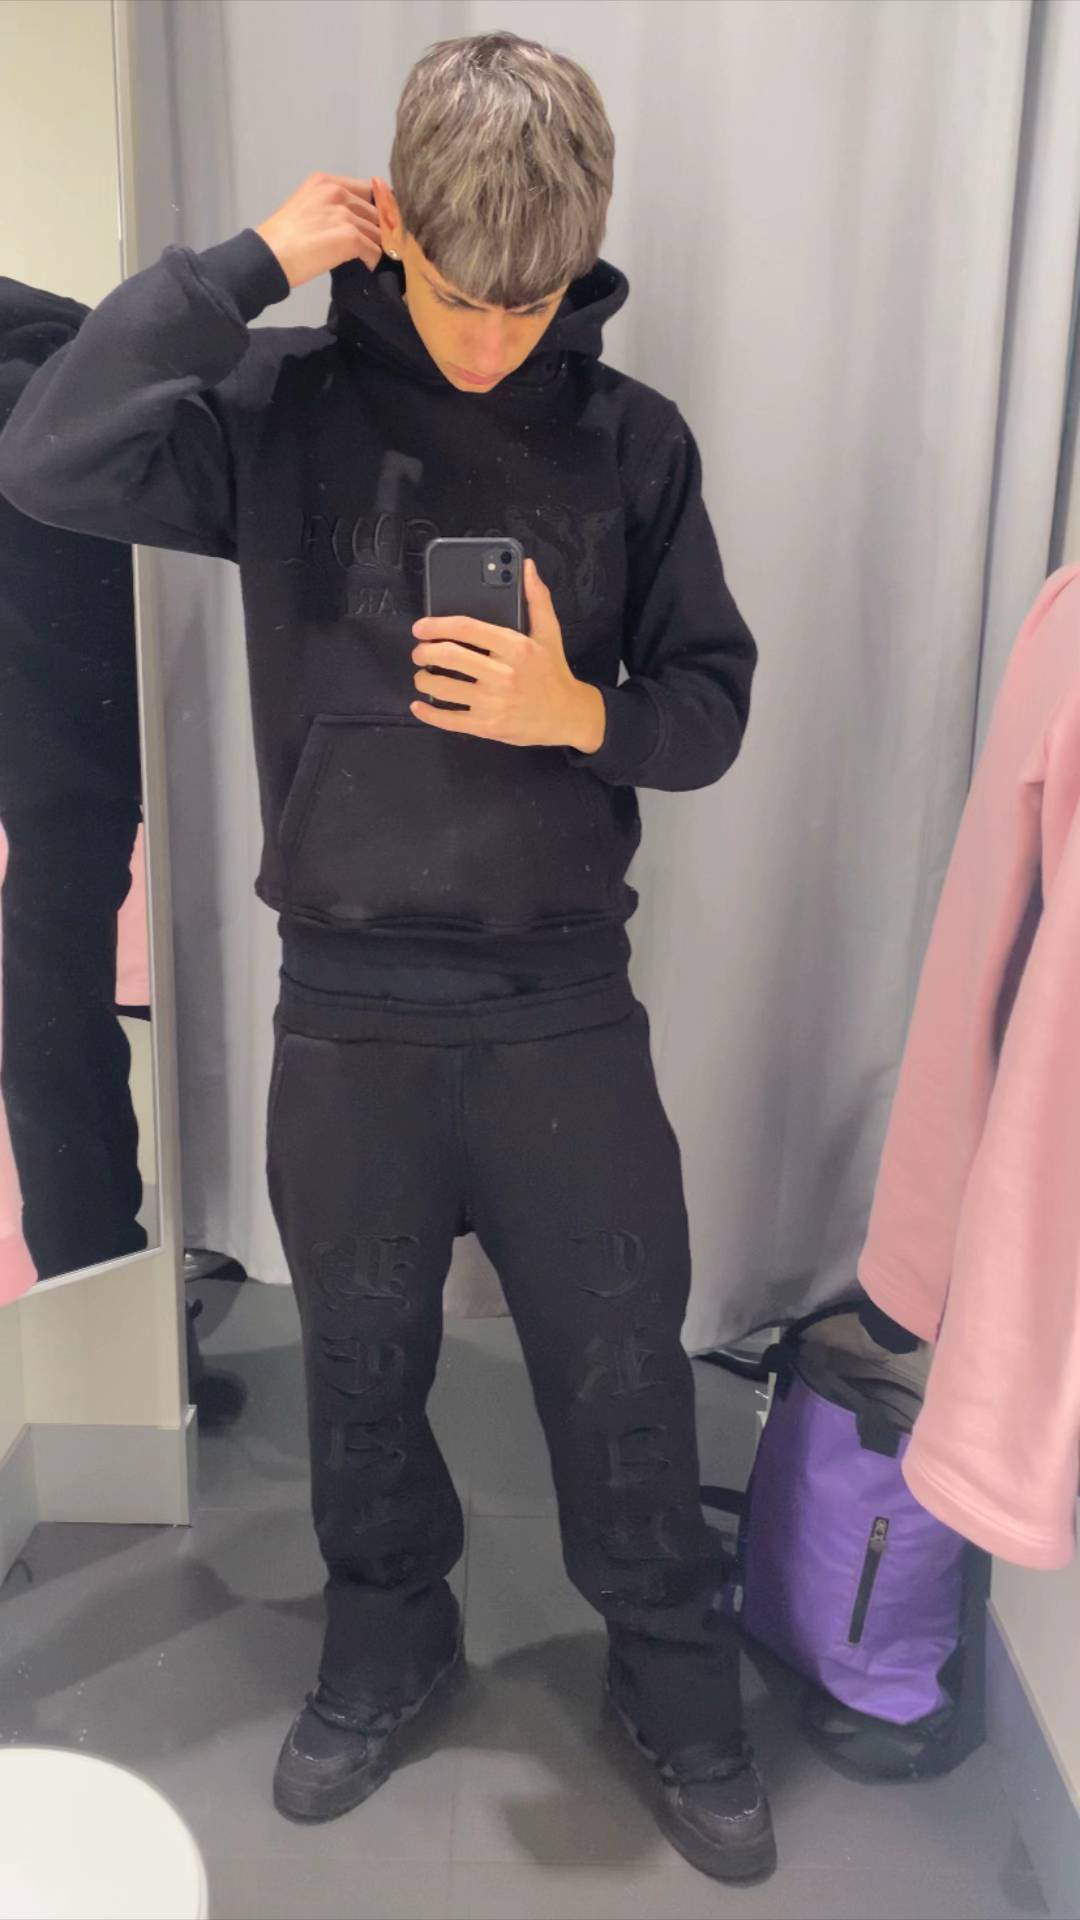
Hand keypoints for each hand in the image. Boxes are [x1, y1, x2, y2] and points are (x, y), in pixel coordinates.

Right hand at [255, 173, 381, 289]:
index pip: (367, 189)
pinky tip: (364, 266)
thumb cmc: (281, 238)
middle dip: (377, 229)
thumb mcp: (305, 206)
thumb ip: (329, 206)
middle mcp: (337, 192)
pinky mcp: (350, 237)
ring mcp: (344, 214)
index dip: (375, 208)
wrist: (268, 256)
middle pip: (375, 211)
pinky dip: (372, 261)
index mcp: (325, 182)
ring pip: (377, 232)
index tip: (375, 223)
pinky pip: (374, 251)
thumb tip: (352, 221)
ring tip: (367, 257)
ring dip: (375, 246)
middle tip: (372, 245)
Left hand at [410, 560, 606, 751]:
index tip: (420, 627)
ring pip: (444, 688)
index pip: (467, 628)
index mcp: (515, 647)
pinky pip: (450, 720)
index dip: (437, 625)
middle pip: (449, 656)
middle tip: (419, 652)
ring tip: (422, 675)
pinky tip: (419, 706)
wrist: (568, 716)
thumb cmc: (553, 672)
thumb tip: (526, 566)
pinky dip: (429, 713)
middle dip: (424, 652)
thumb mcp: (549, 633)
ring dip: (424, 680)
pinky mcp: (488, 726)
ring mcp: (494, 702)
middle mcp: (503, 674)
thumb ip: (537, 598)